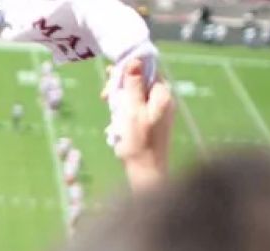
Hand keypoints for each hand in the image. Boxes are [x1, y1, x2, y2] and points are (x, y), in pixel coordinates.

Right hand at [105, 59, 173, 191]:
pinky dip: (126, 107)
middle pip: (142, 80)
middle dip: (122, 84)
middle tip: (105, 95)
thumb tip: (135, 60)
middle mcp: (164, 100)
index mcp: (162, 95)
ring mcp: (160, 111)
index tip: (111, 74)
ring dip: (121, 96)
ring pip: (138, 93)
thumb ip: (134, 85)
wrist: (147, 171)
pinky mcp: (154, 120)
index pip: (148, 69)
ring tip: (108, 105)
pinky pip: (138, 106)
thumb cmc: (138, 141)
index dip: (129, 67)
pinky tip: (116, 117)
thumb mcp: (132, 110)